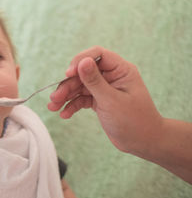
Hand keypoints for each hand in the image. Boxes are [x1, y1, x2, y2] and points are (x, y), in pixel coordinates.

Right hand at [47, 46, 162, 154]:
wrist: (143, 143)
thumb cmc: (134, 121)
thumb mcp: (111, 100)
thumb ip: (94, 81)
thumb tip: (82, 61)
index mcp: (120, 70)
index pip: (97, 55)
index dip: (80, 60)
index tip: (68, 73)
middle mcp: (111, 76)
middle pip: (83, 72)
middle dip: (68, 85)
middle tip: (55, 98)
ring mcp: (104, 88)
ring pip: (79, 86)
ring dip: (65, 96)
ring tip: (53, 107)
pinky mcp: (99, 100)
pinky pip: (81, 98)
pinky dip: (72, 105)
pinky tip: (64, 114)